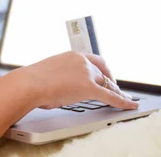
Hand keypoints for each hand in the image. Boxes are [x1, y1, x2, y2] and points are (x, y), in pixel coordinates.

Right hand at [21, 51, 137, 109]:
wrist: (29, 84)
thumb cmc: (32, 81)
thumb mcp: (50, 71)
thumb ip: (61, 74)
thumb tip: (62, 84)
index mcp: (72, 55)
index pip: (94, 61)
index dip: (102, 70)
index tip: (105, 75)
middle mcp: (82, 61)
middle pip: (103, 72)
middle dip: (110, 82)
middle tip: (115, 89)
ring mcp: (86, 73)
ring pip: (107, 84)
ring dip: (116, 92)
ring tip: (124, 100)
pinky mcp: (89, 87)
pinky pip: (111, 96)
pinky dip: (123, 101)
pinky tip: (130, 105)